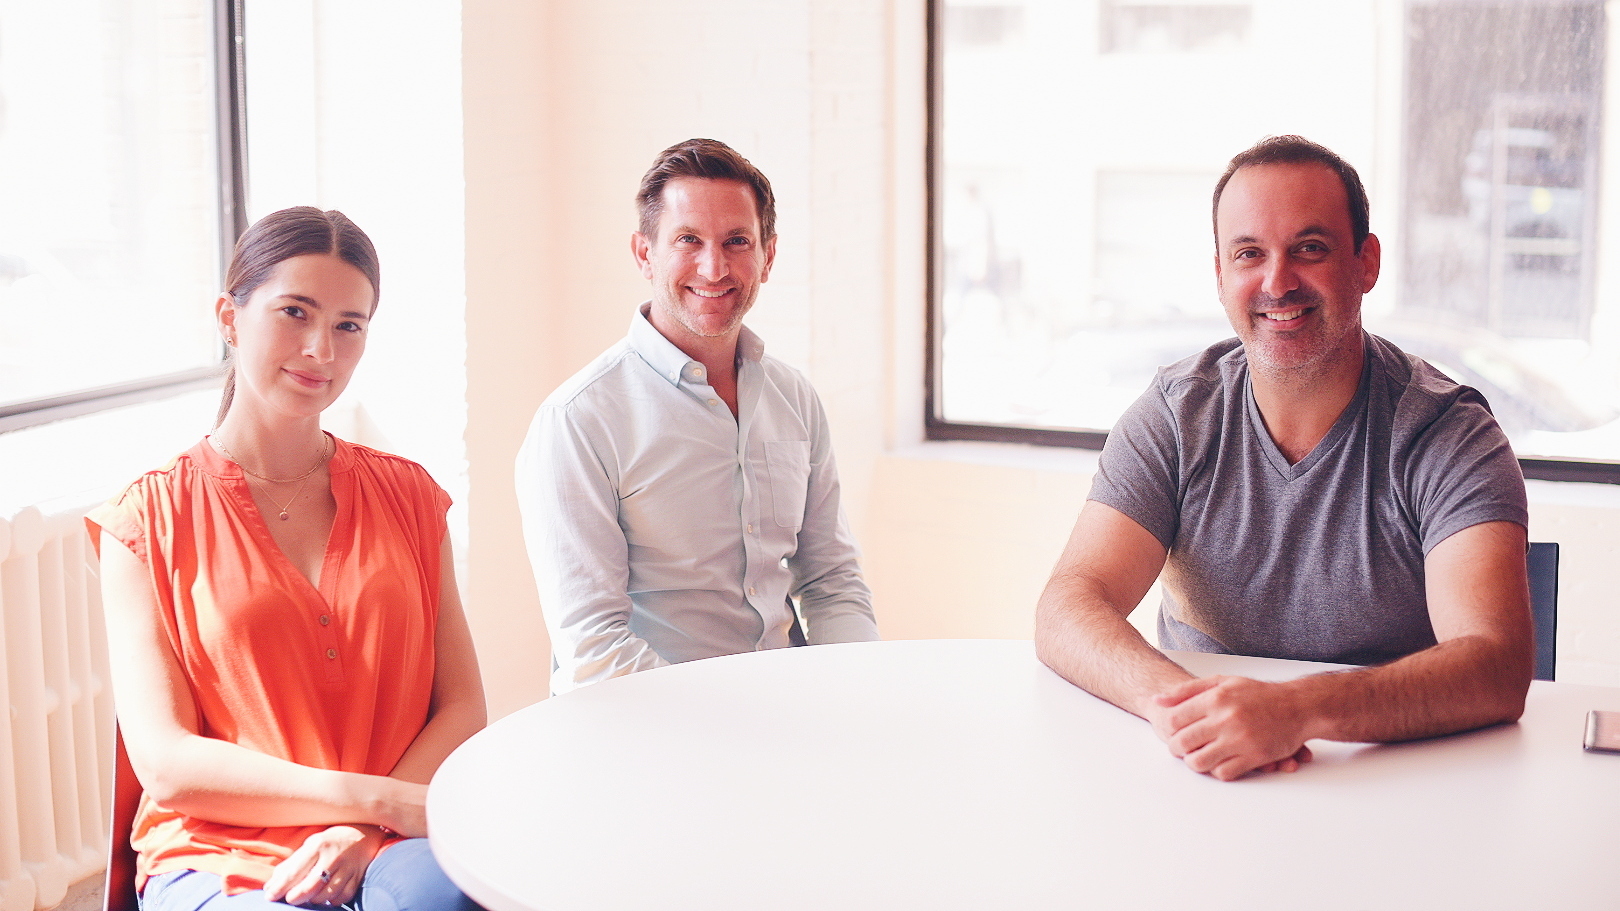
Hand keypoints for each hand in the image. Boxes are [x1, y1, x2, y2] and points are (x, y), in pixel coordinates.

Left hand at [264, 825, 385, 906]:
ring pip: (324, 895)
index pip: (293, 872)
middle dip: (294, 898)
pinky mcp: (357, 878)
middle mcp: (332, 857)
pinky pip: (340, 898)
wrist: (366, 833)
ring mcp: (347, 868)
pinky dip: (330, 900)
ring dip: (312, 900)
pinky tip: (326, 894)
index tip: (270, 896)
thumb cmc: (332, 841)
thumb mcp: (310, 844)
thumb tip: (271, 885)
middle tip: (290, 899)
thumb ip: (291, 864)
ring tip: (308, 895)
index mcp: (317, 846)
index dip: (279, 887)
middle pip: (308, 888)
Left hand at [1149, 675, 1313, 780]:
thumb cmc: (1259, 694)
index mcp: (1216, 698)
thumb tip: (1158, 699)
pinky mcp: (1254, 756)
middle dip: (1176, 749)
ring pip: (1200, 762)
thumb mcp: (1223, 682)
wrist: (1298, 706)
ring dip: (1194, 763)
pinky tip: (1219, 762)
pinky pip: (1223, 773)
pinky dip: (1217, 771)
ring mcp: (1240, 739)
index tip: (1173, 731)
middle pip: (1183, 743)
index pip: (1175, 719)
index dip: (1168, 729)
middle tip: (1180, 749)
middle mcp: (1226, 718)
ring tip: (1197, 758)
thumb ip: (1188, 690)